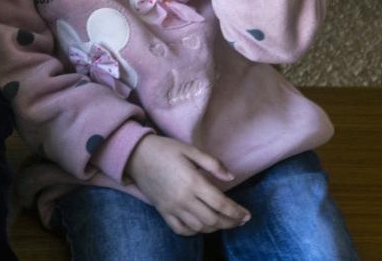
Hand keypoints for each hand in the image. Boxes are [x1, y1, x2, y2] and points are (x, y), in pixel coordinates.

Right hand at [124, 133, 249, 235]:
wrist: (134, 154)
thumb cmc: (164, 149)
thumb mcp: (189, 149)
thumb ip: (212, 163)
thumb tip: (231, 177)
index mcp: (192, 182)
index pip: (221, 204)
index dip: (237, 212)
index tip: (247, 215)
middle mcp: (183, 198)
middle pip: (213, 219)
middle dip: (230, 223)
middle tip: (239, 220)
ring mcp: (172, 207)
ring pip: (200, 227)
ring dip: (215, 227)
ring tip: (224, 222)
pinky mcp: (163, 211)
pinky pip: (182, 230)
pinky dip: (195, 231)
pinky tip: (201, 225)